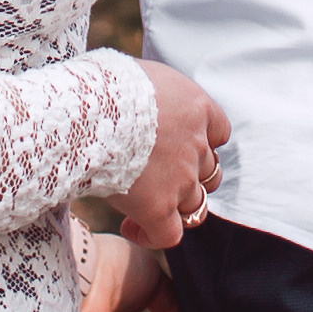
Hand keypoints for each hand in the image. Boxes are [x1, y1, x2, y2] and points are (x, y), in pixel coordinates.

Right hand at [117, 59, 230, 252]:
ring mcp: (182, 179)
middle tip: (156, 175)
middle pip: (207, 170)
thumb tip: (142, 101)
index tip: (176, 146)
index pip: (218, 132)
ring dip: (174, 206)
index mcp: (197, 108)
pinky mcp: (159, 208)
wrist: (93, 111)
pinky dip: (153, 235)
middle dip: (186, 175)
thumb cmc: (107, 86)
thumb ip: (157, 95)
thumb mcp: (144, 76)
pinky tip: (131, 227)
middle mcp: (196, 145)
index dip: (201, 143)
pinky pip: (169, 235)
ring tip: (144, 203)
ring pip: (195, 205)